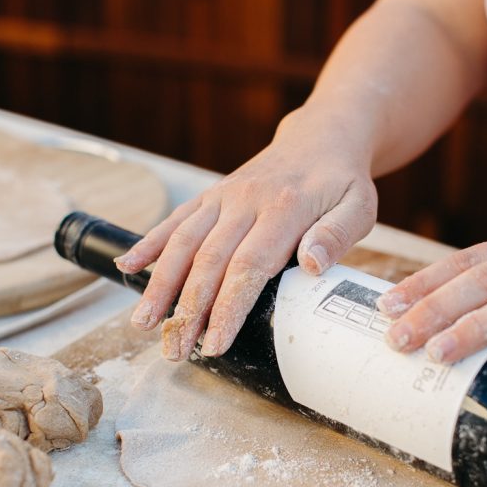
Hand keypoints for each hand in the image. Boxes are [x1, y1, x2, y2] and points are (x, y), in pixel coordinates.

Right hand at [113, 108, 377, 360]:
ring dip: (160, 284)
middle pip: (208, 260)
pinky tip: (127, 266)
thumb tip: (311, 264)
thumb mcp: (359, 207)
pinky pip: (176, 219)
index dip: (227, 308)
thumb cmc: (343, 181)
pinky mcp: (212, 194)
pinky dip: (150, 242)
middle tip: (175, 350)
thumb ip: (337, 235)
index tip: (215, 344)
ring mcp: (224, 195)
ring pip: (184, 242)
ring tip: (145, 323)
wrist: (322, 137)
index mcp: (285, 208)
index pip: (249, 266)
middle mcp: (246, 200)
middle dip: (188, 309)